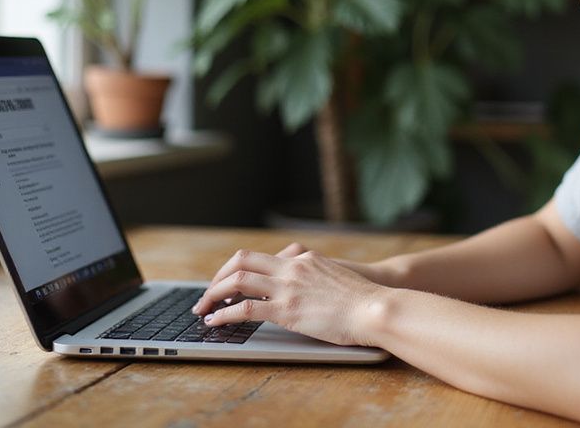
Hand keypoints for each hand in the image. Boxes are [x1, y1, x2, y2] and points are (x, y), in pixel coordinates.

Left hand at [192, 243, 390, 346]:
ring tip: (203, 309)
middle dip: (219, 277)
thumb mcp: (336, 277)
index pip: (262, 257)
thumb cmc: (363, 299)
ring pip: (237, 280)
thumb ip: (316, 275)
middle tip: (208, 294)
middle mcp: (292, 267)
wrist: (376, 307)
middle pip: (241, 260)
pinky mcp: (287, 310)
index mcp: (304, 259)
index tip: (228, 283)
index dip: (238, 269)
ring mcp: (288, 287)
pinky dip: (224, 314)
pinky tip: (215, 322)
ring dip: (213, 293)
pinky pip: (246, 308)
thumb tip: (306, 288)